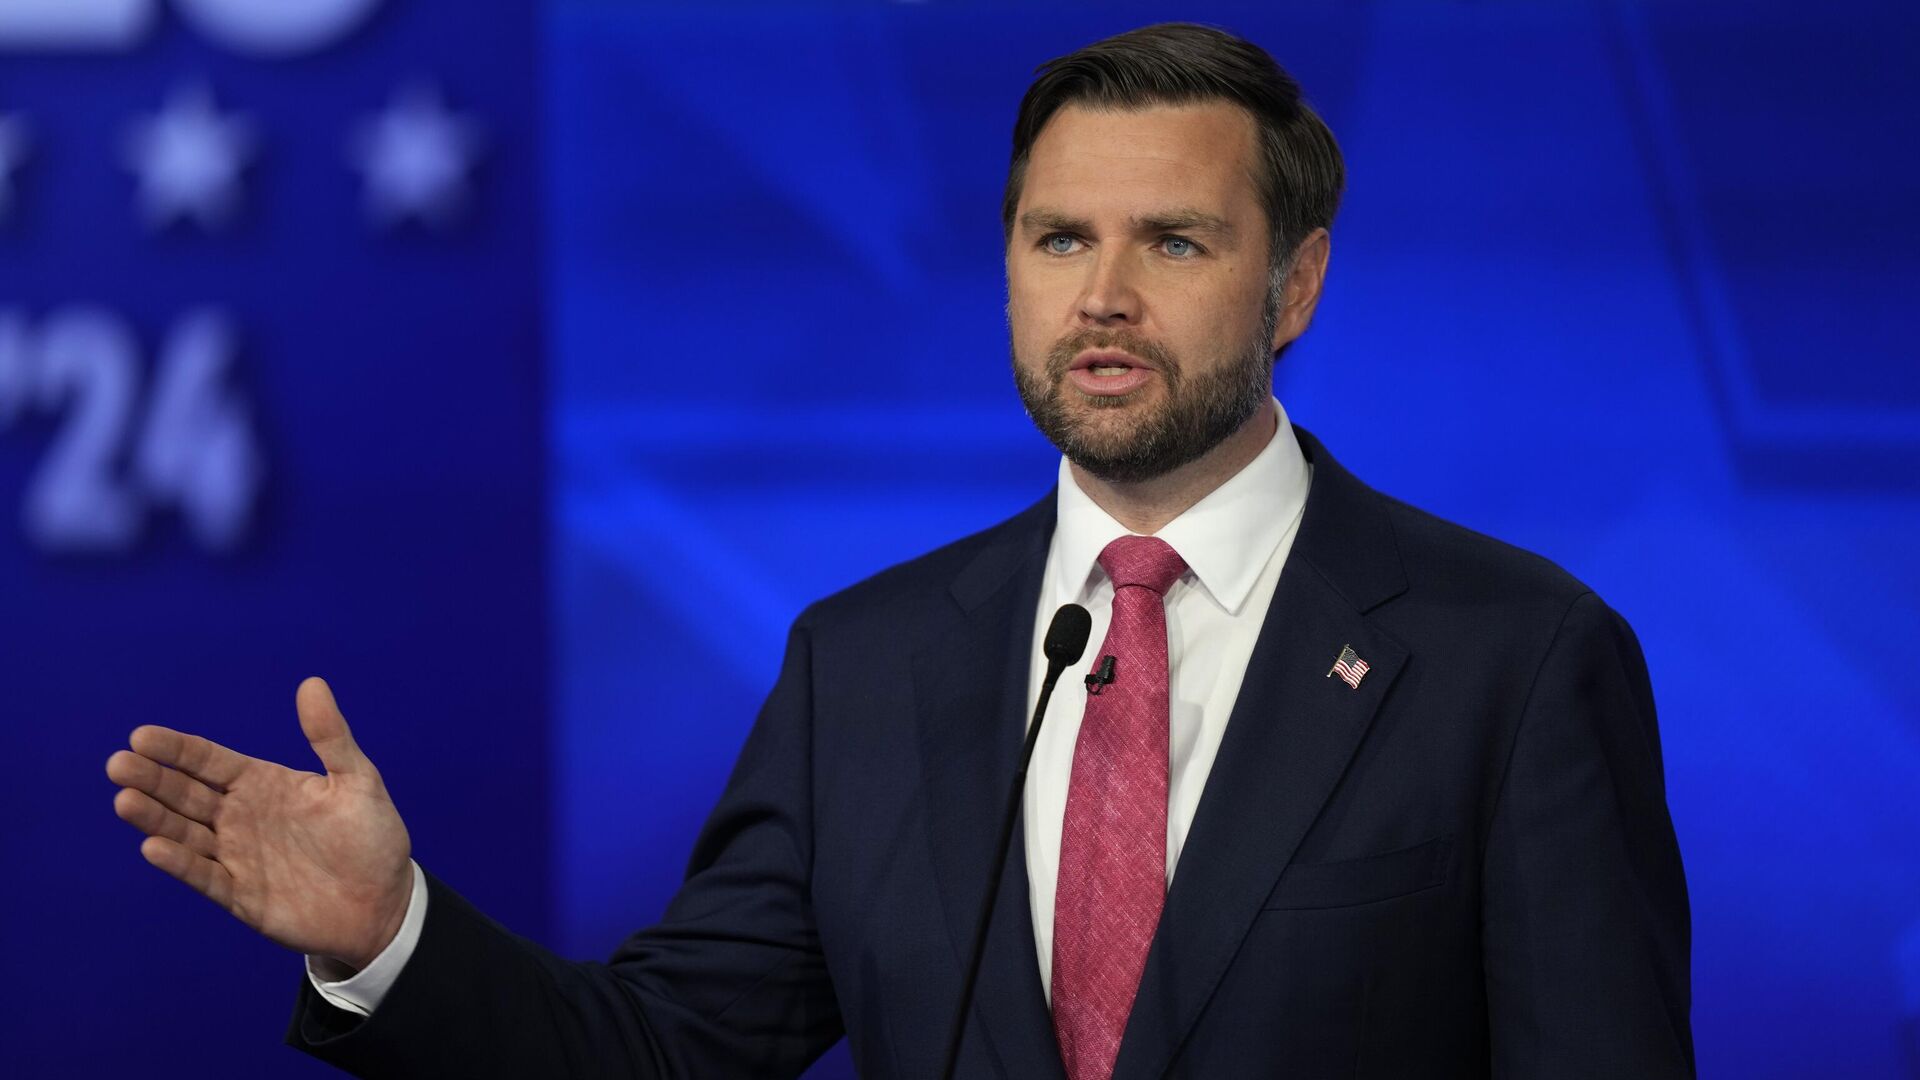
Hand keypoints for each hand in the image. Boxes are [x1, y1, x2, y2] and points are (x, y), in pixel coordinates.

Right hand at [107, 677, 413, 971]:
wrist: (385, 903)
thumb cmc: (373, 838)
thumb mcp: (357, 781)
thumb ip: (330, 737)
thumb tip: (312, 683)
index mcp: (263, 784)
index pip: (209, 762)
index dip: (177, 749)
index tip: (141, 736)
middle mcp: (241, 817)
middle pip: (186, 793)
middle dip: (152, 779)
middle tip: (119, 764)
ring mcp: (237, 856)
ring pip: (185, 833)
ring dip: (154, 817)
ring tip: (124, 800)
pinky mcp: (239, 895)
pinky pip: (203, 876)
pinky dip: (180, 863)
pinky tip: (154, 846)